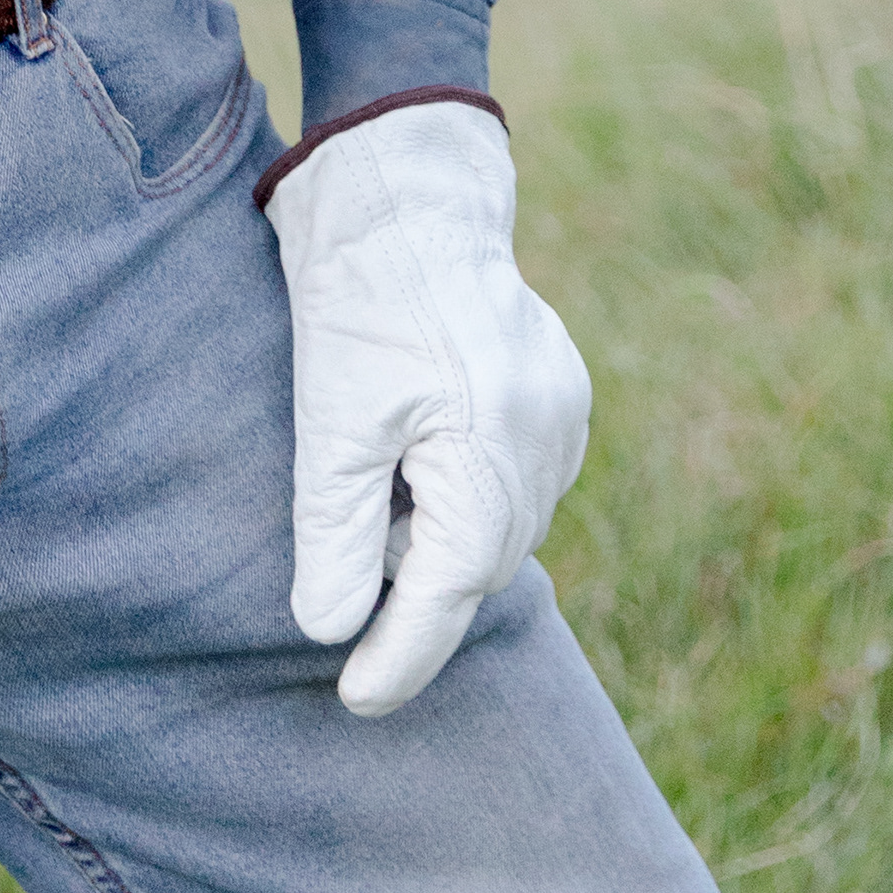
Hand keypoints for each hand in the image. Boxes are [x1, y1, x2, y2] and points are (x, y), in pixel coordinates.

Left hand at [264, 101, 590, 716]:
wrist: (405, 190)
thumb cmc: (358, 296)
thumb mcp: (327, 418)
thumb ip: (332, 532)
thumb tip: (328, 631)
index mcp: (495, 448)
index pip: (449, 592)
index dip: (399, 655)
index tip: (354, 702)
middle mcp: (549, 440)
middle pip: (480, 562)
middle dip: (418, 598)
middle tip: (349, 616)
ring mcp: (565, 414)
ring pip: (501, 525)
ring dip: (443, 544)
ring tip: (380, 523)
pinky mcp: (561, 392)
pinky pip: (516, 481)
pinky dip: (467, 498)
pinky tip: (419, 474)